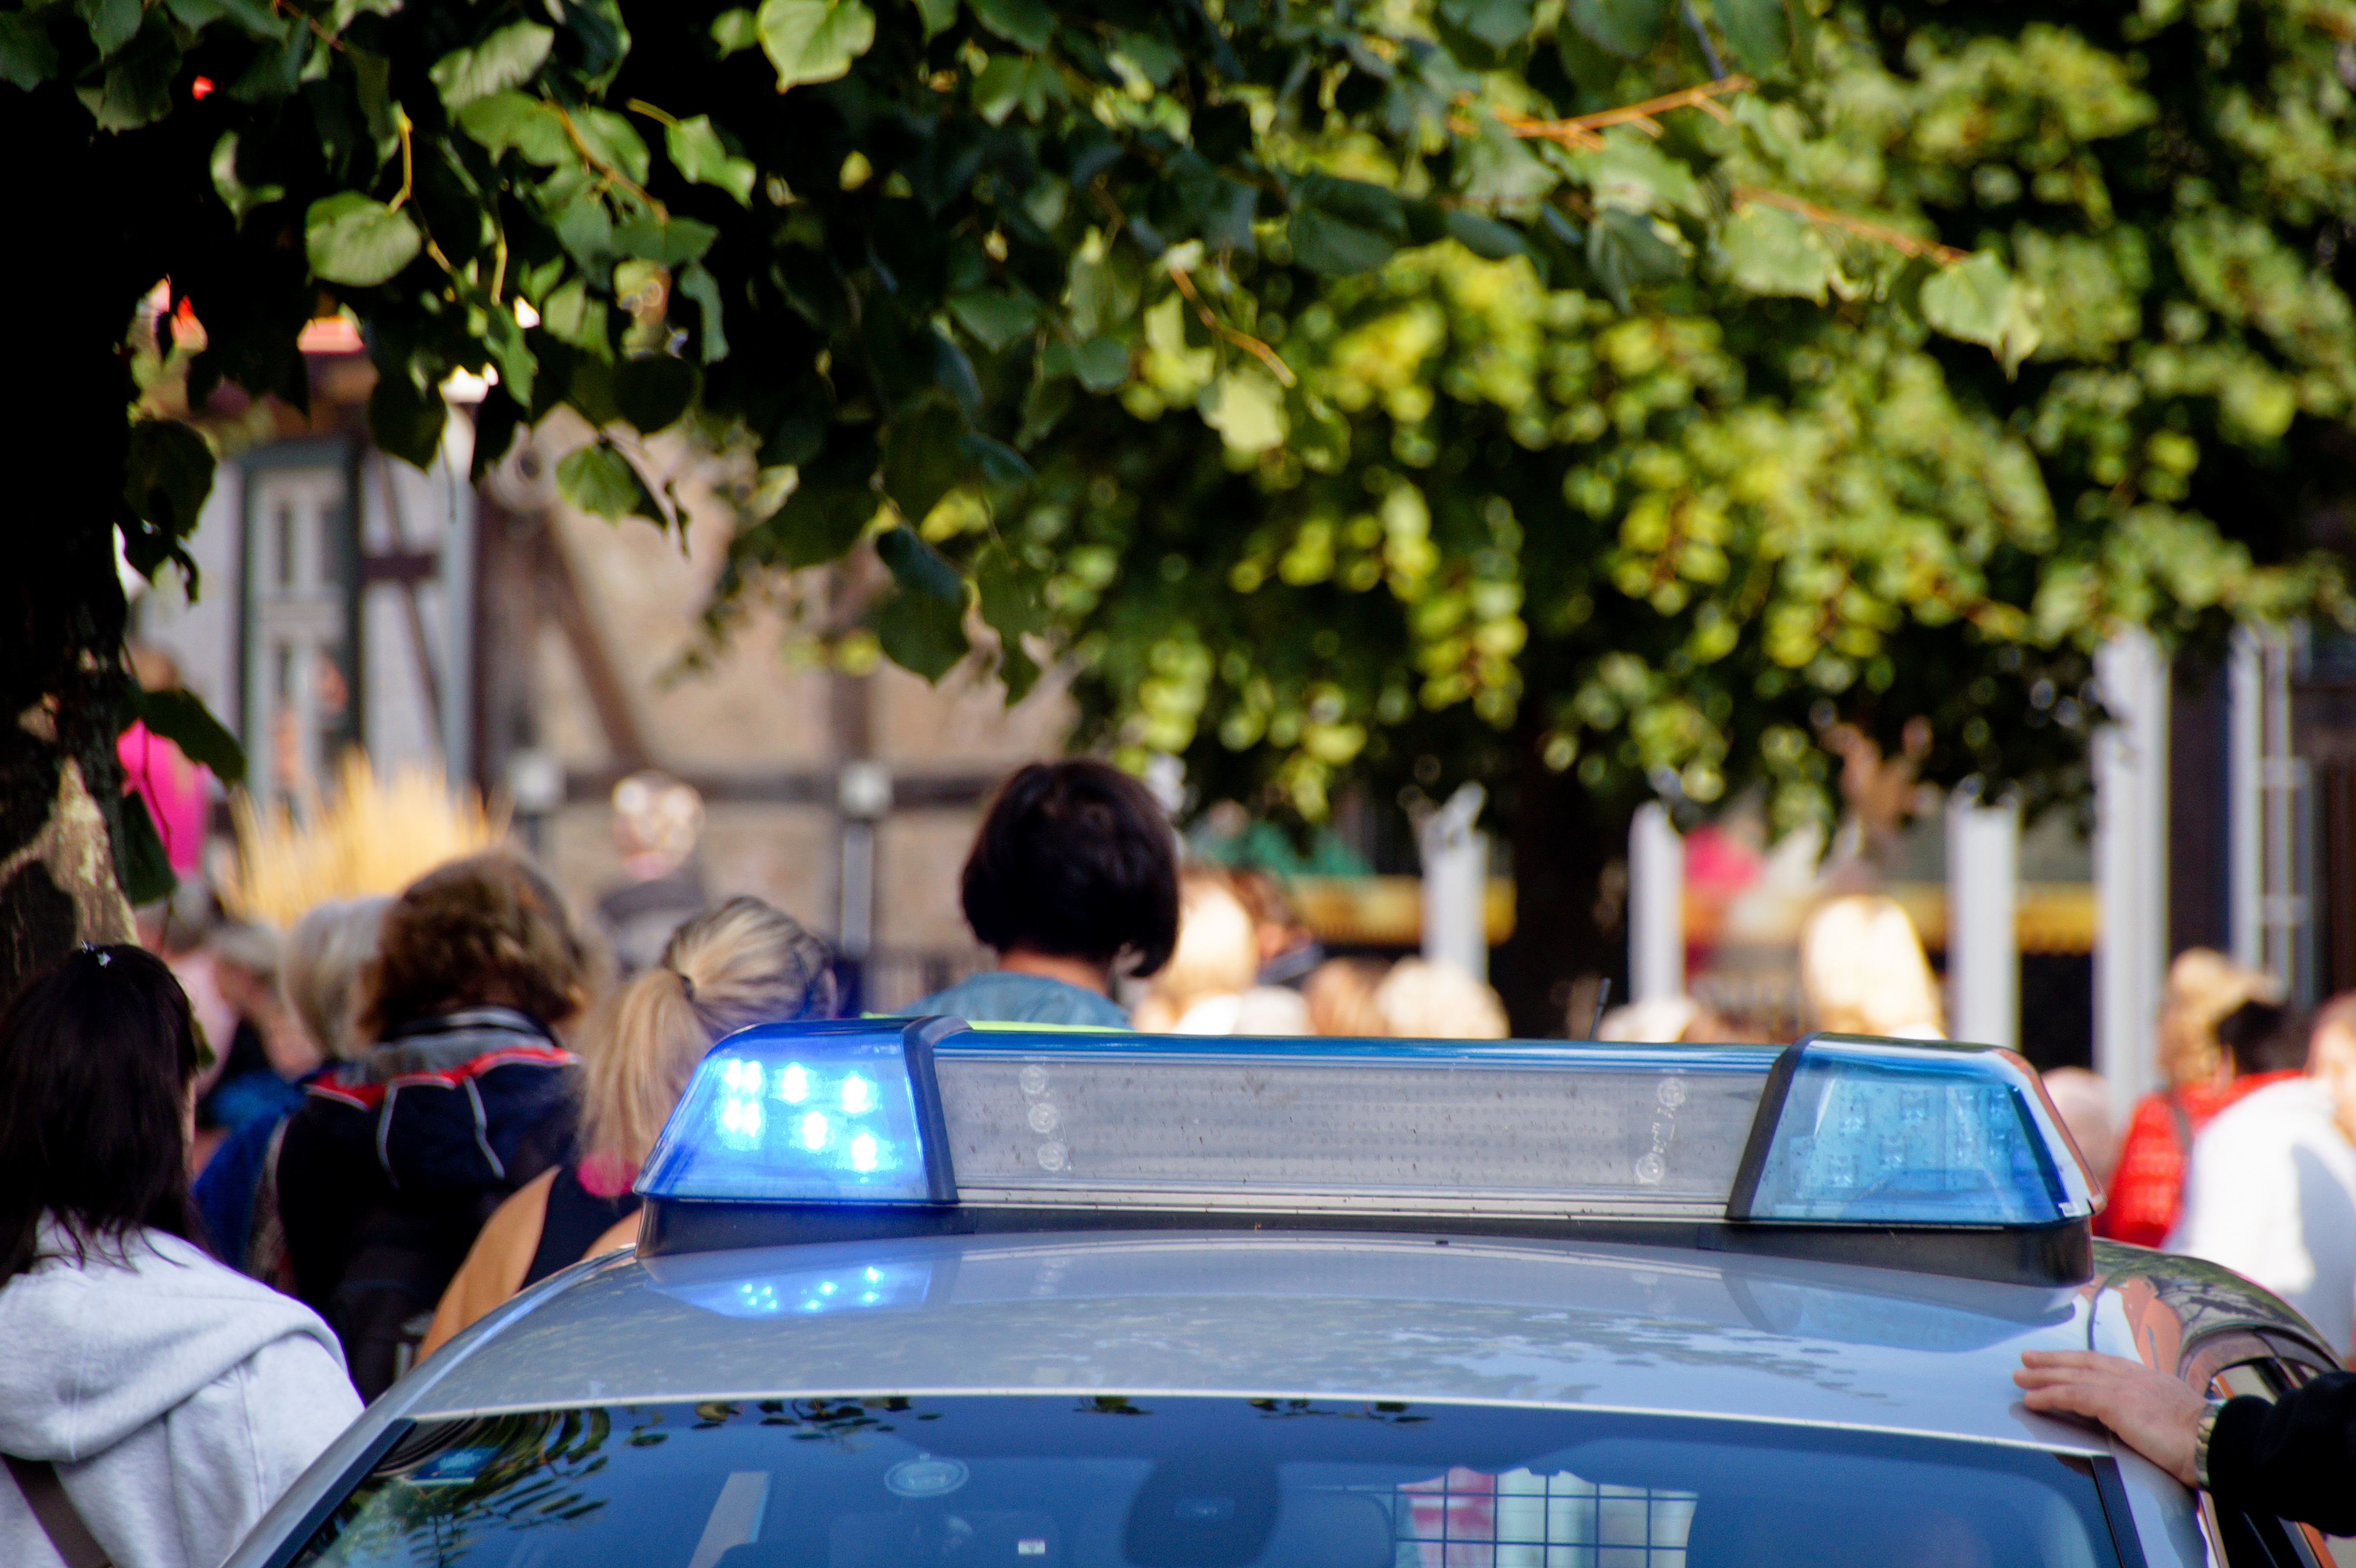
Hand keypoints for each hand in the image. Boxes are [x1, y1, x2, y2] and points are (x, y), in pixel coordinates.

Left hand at [2015, 1350, 2207, 1485]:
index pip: (2106, 1364)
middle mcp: (2135, 1377)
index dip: (2079, 1360)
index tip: (2062, 1359)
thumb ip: (2151, 1413)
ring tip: (2021, 1378)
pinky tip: (2033, 1399)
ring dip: (2043, 1377)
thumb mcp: (2173, 1418)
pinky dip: (2050, 1395)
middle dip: (2054, 1361)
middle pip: (2084, 1363)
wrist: (2216, 1443)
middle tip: (2029, 1359)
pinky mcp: (2116, 1404)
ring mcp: (2125, 1388)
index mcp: (2150, 1379)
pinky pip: (2073, 1395)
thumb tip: (2136, 1422)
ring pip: (2073, 1376)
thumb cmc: (2202, 1441)